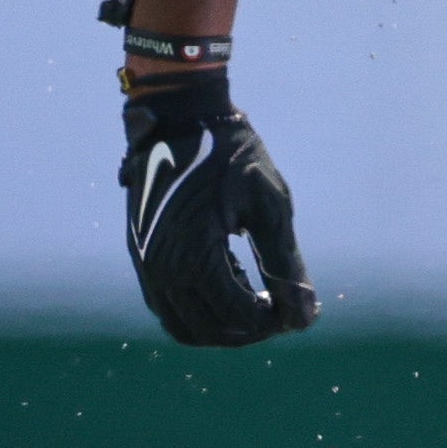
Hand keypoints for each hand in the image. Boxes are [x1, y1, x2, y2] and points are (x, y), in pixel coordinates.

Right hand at [119, 74, 317, 345]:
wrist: (180, 116)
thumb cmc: (232, 155)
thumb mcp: (269, 207)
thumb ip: (285, 265)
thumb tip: (305, 318)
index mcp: (194, 255)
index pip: (238, 317)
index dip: (273, 321)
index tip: (298, 306)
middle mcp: (161, 267)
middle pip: (208, 331)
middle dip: (249, 331)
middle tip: (279, 310)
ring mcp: (145, 262)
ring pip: (182, 325)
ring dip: (221, 325)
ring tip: (256, 299)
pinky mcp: (140, 253)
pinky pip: (166, 304)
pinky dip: (198, 309)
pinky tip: (231, 282)